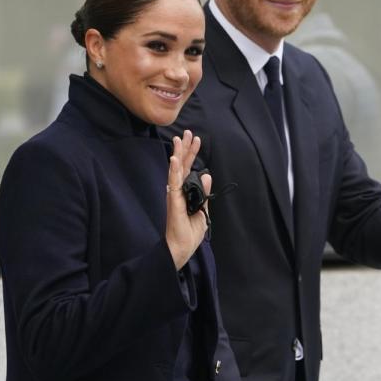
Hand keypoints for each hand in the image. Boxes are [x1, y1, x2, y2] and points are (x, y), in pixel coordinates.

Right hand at [165, 130, 211, 268]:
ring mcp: (174, 195)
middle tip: (187, 132)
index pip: (188, 169)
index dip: (192, 154)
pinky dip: (173, 171)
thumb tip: (207, 175)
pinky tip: (174, 160)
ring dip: (178, 154)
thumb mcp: (202, 210)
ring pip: (176, 170)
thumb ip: (203, 193)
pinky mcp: (173, 202)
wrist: (182, 248)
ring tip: (180, 139)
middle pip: (182, 165)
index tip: (196, 140)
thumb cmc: (189, 232)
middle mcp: (177, 191)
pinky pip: (173, 184)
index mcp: (184, 192)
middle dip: (185, 148)